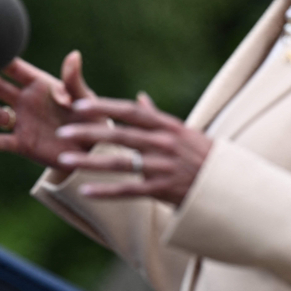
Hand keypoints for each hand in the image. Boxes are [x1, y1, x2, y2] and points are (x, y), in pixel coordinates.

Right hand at [0, 51, 98, 167]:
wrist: (92, 149)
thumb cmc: (91, 117)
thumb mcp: (85, 99)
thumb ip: (74, 81)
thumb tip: (74, 55)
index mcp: (39, 85)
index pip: (15, 69)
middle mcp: (25, 101)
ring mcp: (22, 122)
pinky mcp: (22, 144)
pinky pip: (4, 141)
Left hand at [55, 93, 212, 206]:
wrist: (228, 186)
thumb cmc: (203, 156)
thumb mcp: (184, 132)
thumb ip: (157, 117)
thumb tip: (139, 98)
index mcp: (168, 126)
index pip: (130, 112)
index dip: (103, 108)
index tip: (79, 106)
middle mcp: (165, 144)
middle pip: (121, 135)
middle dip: (89, 133)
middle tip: (62, 132)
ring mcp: (164, 167)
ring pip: (121, 163)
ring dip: (90, 162)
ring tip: (64, 161)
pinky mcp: (164, 190)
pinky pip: (130, 190)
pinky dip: (107, 191)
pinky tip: (85, 190)